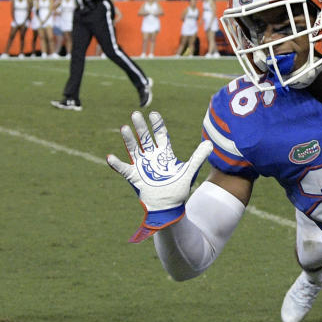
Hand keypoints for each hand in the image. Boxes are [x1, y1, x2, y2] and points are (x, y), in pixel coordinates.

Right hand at [107, 111, 212, 242]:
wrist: (168, 207)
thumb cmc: (178, 189)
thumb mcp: (189, 171)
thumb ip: (198, 157)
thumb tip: (211, 143)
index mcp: (164, 154)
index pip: (160, 135)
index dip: (156, 125)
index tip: (153, 114)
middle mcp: (151, 157)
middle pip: (145, 138)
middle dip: (141, 127)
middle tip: (136, 114)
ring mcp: (141, 165)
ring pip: (133, 148)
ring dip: (129, 139)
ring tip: (124, 128)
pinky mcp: (134, 176)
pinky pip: (122, 168)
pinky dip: (116, 163)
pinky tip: (110, 157)